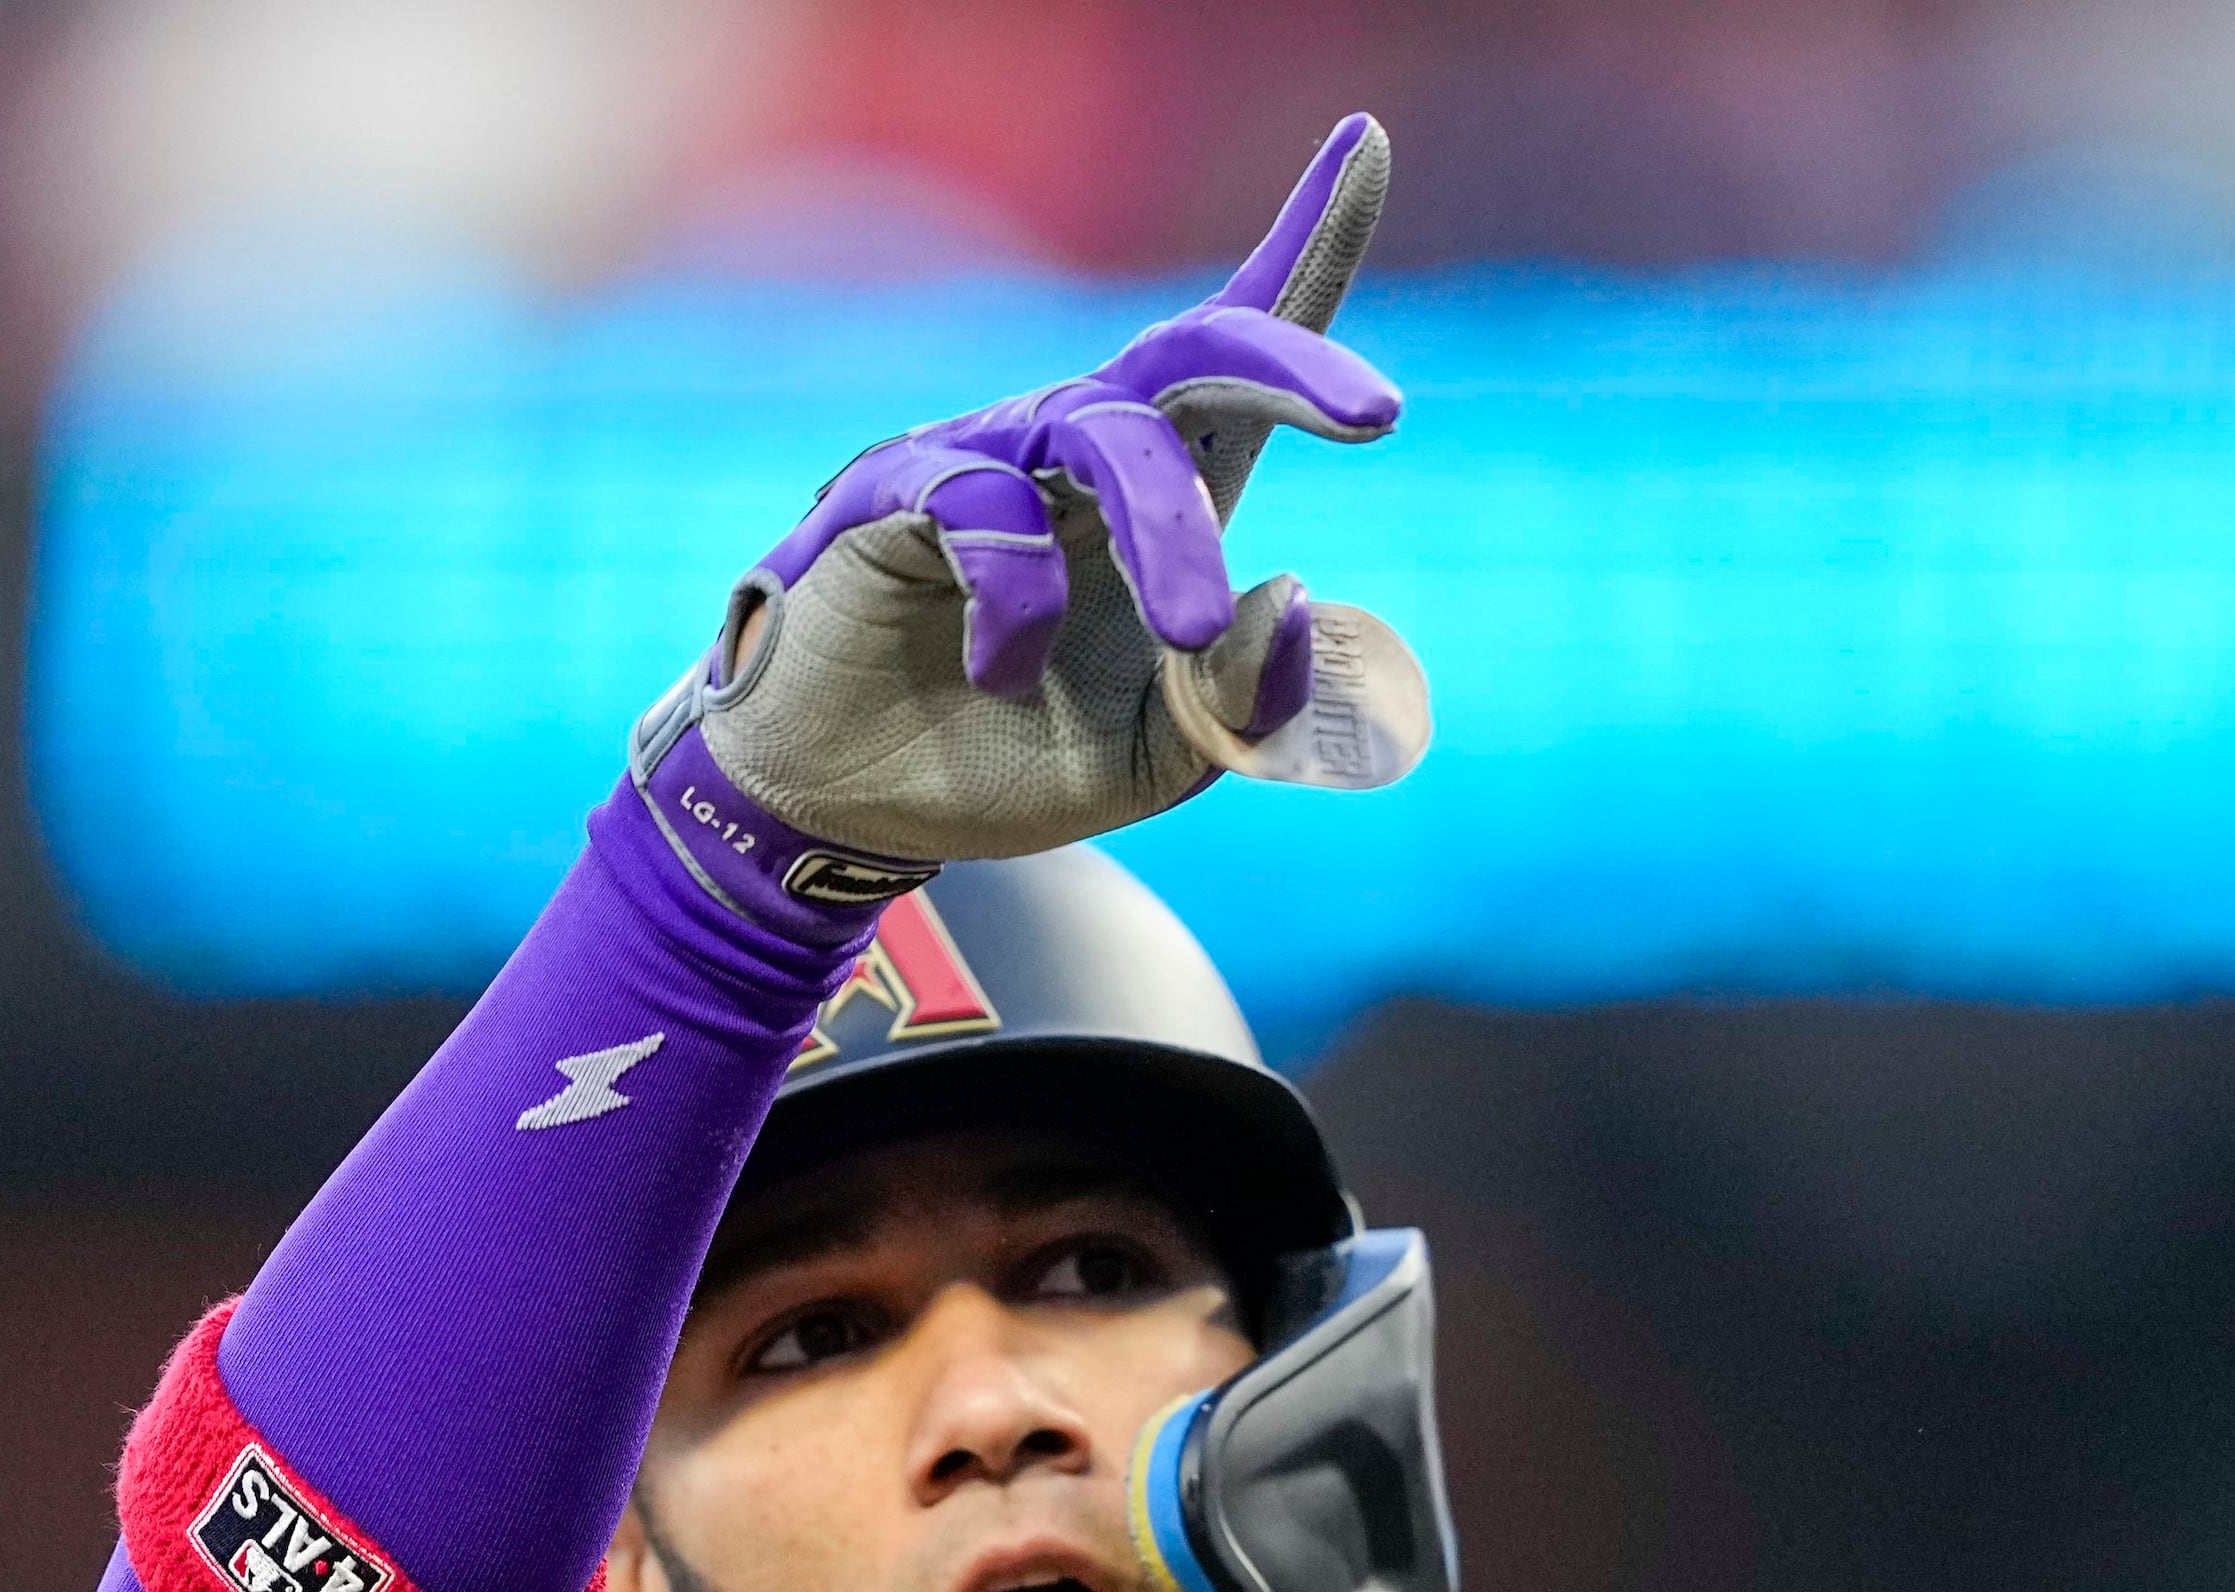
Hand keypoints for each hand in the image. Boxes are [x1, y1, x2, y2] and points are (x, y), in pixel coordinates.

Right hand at [631, 116, 1423, 933]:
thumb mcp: (1164, 758)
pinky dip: (1019, 605)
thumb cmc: (1016, 753)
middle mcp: (1081, 449)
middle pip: (1196, 353)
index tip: (1365, 142)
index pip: (1242, 360)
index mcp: (1164, 495)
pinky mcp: (895, 493)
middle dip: (1292, 361)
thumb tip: (1287, 589)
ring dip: (1169, 532)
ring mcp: (990, 458)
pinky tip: (1000, 672)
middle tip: (1378, 414)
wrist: (855, 807)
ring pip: (1107, 433)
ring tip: (1191, 630)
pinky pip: (986, 510)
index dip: (1305, 249)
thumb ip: (1245, 704)